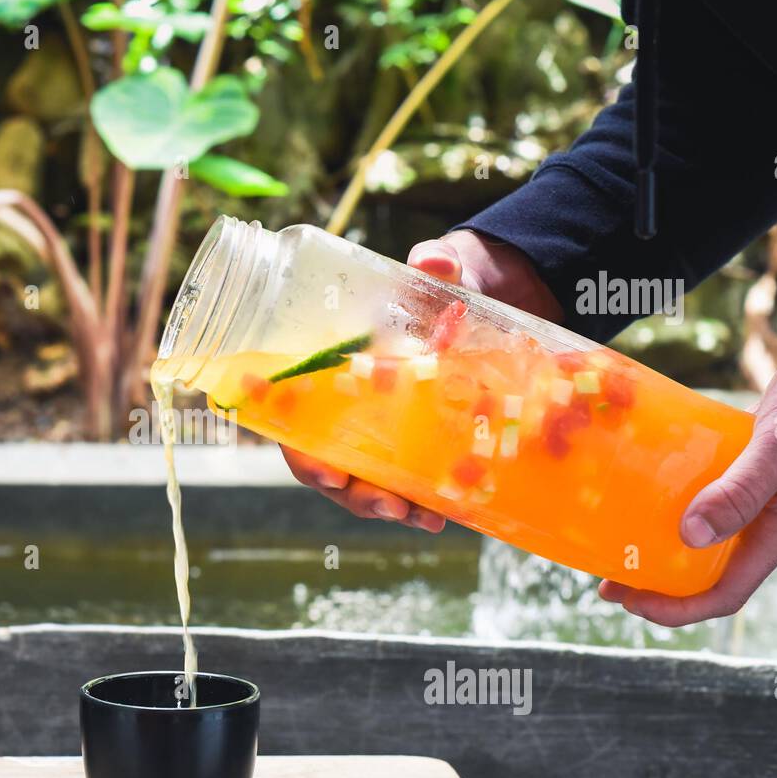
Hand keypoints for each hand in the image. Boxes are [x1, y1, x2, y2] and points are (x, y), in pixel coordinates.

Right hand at [281, 230, 560, 531]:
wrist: (478, 301)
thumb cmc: (432, 290)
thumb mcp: (433, 272)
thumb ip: (433, 263)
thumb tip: (435, 260)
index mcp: (329, 371)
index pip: (297, 422)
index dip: (304, 453)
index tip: (328, 474)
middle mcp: (345, 410)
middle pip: (331, 467)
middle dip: (356, 494)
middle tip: (388, 504)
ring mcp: (378, 432)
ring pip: (366, 484)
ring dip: (390, 507)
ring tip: (424, 517)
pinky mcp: (414, 445)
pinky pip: (405, 484)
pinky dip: (419, 503)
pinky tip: (443, 514)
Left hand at [599, 324, 776, 624]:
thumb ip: (741, 490)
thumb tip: (690, 537)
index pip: (725, 592)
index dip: (676, 607)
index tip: (629, 600)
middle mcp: (762, 520)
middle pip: (705, 571)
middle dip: (657, 582)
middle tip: (606, 578)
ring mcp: (751, 493)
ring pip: (699, 533)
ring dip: (658, 542)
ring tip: (613, 536)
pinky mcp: (739, 464)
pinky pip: (698, 493)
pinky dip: (666, 498)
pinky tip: (637, 484)